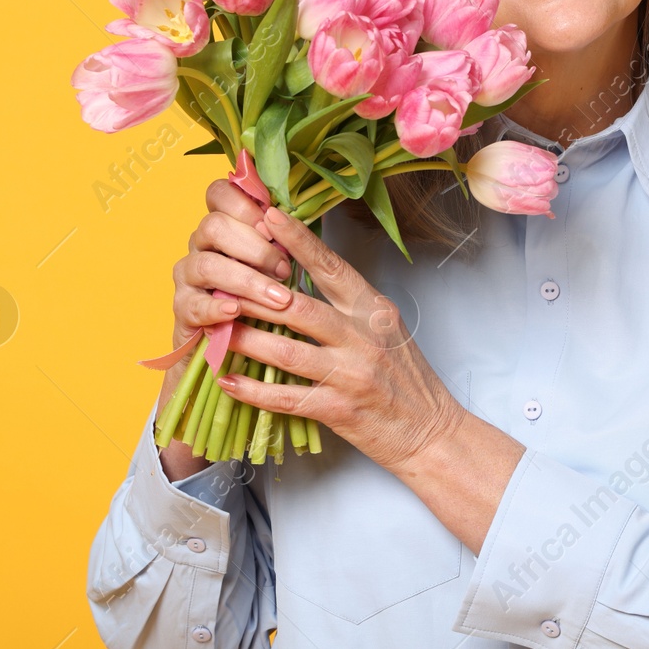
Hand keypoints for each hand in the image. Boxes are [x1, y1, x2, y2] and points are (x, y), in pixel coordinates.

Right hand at [157, 180, 300, 429]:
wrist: (237, 352)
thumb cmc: (265, 300)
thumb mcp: (277, 266)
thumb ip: (279, 239)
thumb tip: (290, 218)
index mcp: (224, 226)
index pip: (219, 193)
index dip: (243, 202)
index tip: (271, 221)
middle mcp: (200, 247)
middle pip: (213, 226)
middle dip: (254, 246)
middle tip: (285, 268)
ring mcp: (188, 278)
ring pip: (206, 265)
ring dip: (245, 279)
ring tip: (277, 297)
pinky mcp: (183, 312)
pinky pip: (193, 304)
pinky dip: (215, 307)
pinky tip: (235, 311)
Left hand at [215, 207, 468, 476]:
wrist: (432, 432)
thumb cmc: (408, 380)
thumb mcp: (387, 332)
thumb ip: (351, 309)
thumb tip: (302, 287)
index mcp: (375, 311)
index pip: (332, 268)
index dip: (299, 241)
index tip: (271, 217)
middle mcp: (364, 337)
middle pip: (299, 307)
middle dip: (255, 292)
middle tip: (221, 277)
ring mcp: (352, 374)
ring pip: (287, 351)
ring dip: (247, 340)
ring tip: (216, 328)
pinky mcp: (339, 409)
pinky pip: (287, 398)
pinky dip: (253, 391)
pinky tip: (228, 381)